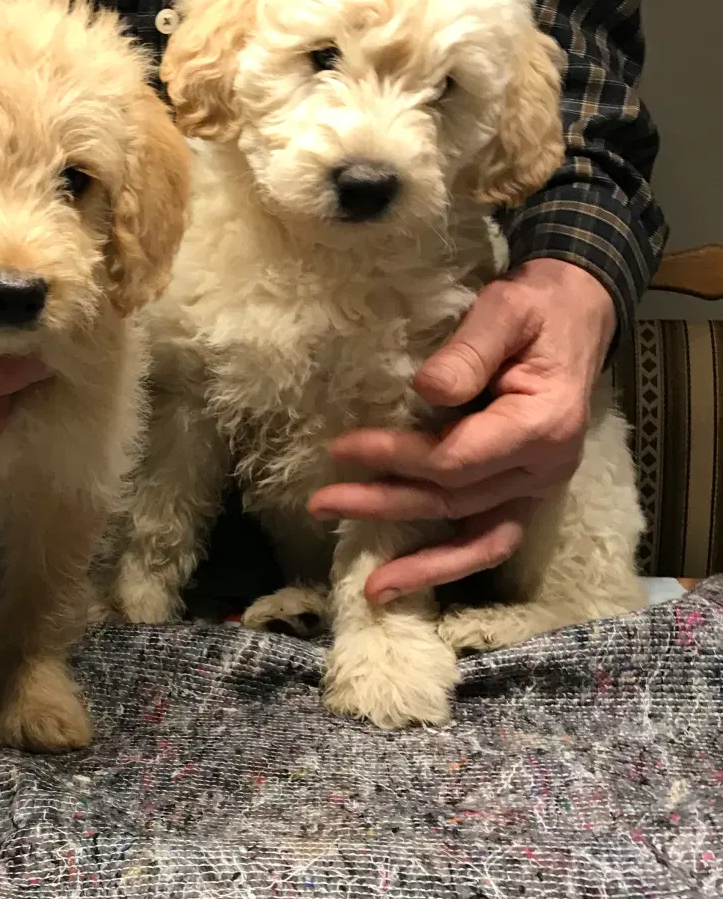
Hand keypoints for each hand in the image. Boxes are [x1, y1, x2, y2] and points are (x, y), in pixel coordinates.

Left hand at [307, 259, 615, 603]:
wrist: (576, 316)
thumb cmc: (535, 310)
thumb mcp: (504, 311)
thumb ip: (469, 350)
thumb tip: (426, 389)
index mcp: (542, 425)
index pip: (456, 460)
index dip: (396, 457)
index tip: (342, 447)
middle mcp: (544, 468)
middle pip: (453, 500)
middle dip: (384, 503)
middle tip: (322, 503)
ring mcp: (538, 488)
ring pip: (475, 539)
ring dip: (420, 563)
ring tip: (370, 587)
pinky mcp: (524, 494)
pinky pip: (489, 540)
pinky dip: (451, 564)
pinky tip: (407, 578)